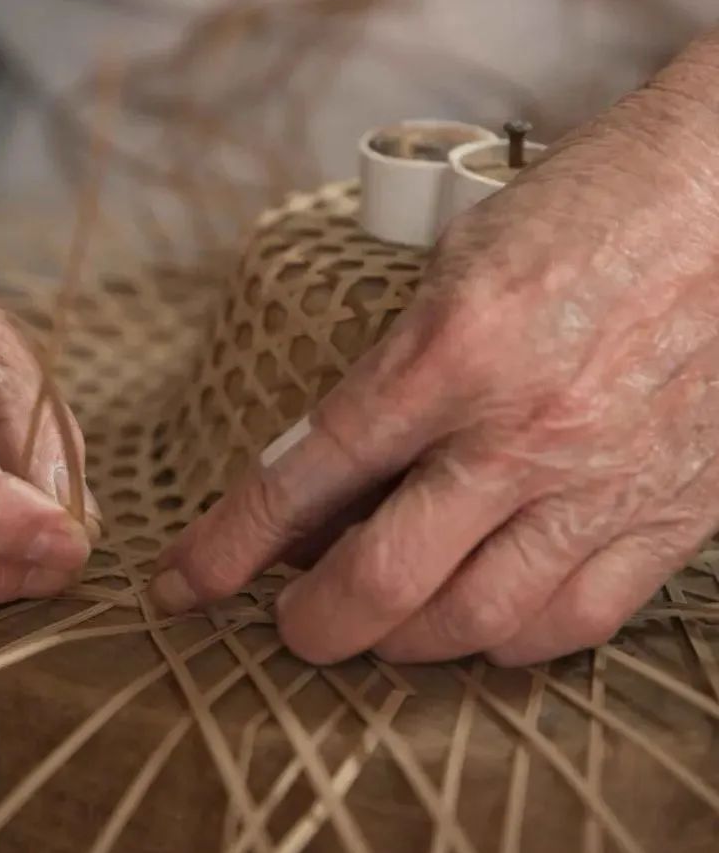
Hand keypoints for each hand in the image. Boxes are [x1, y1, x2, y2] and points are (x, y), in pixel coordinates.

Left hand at [151, 43, 718, 665]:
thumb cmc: (583, 209)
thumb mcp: (451, 269)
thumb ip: (389, 378)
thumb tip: (329, 480)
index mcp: (449, 351)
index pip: (305, 478)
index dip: (227, 545)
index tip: (184, 582)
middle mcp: (521, 429)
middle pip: (382, 578)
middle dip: (310, 624)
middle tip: (288, 626)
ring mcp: (601, 479)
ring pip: (476, 620)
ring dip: (404, 643)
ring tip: (374, 630)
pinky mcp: (670, 510)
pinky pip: (577, 619)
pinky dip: (509, 639)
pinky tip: (479, 623)